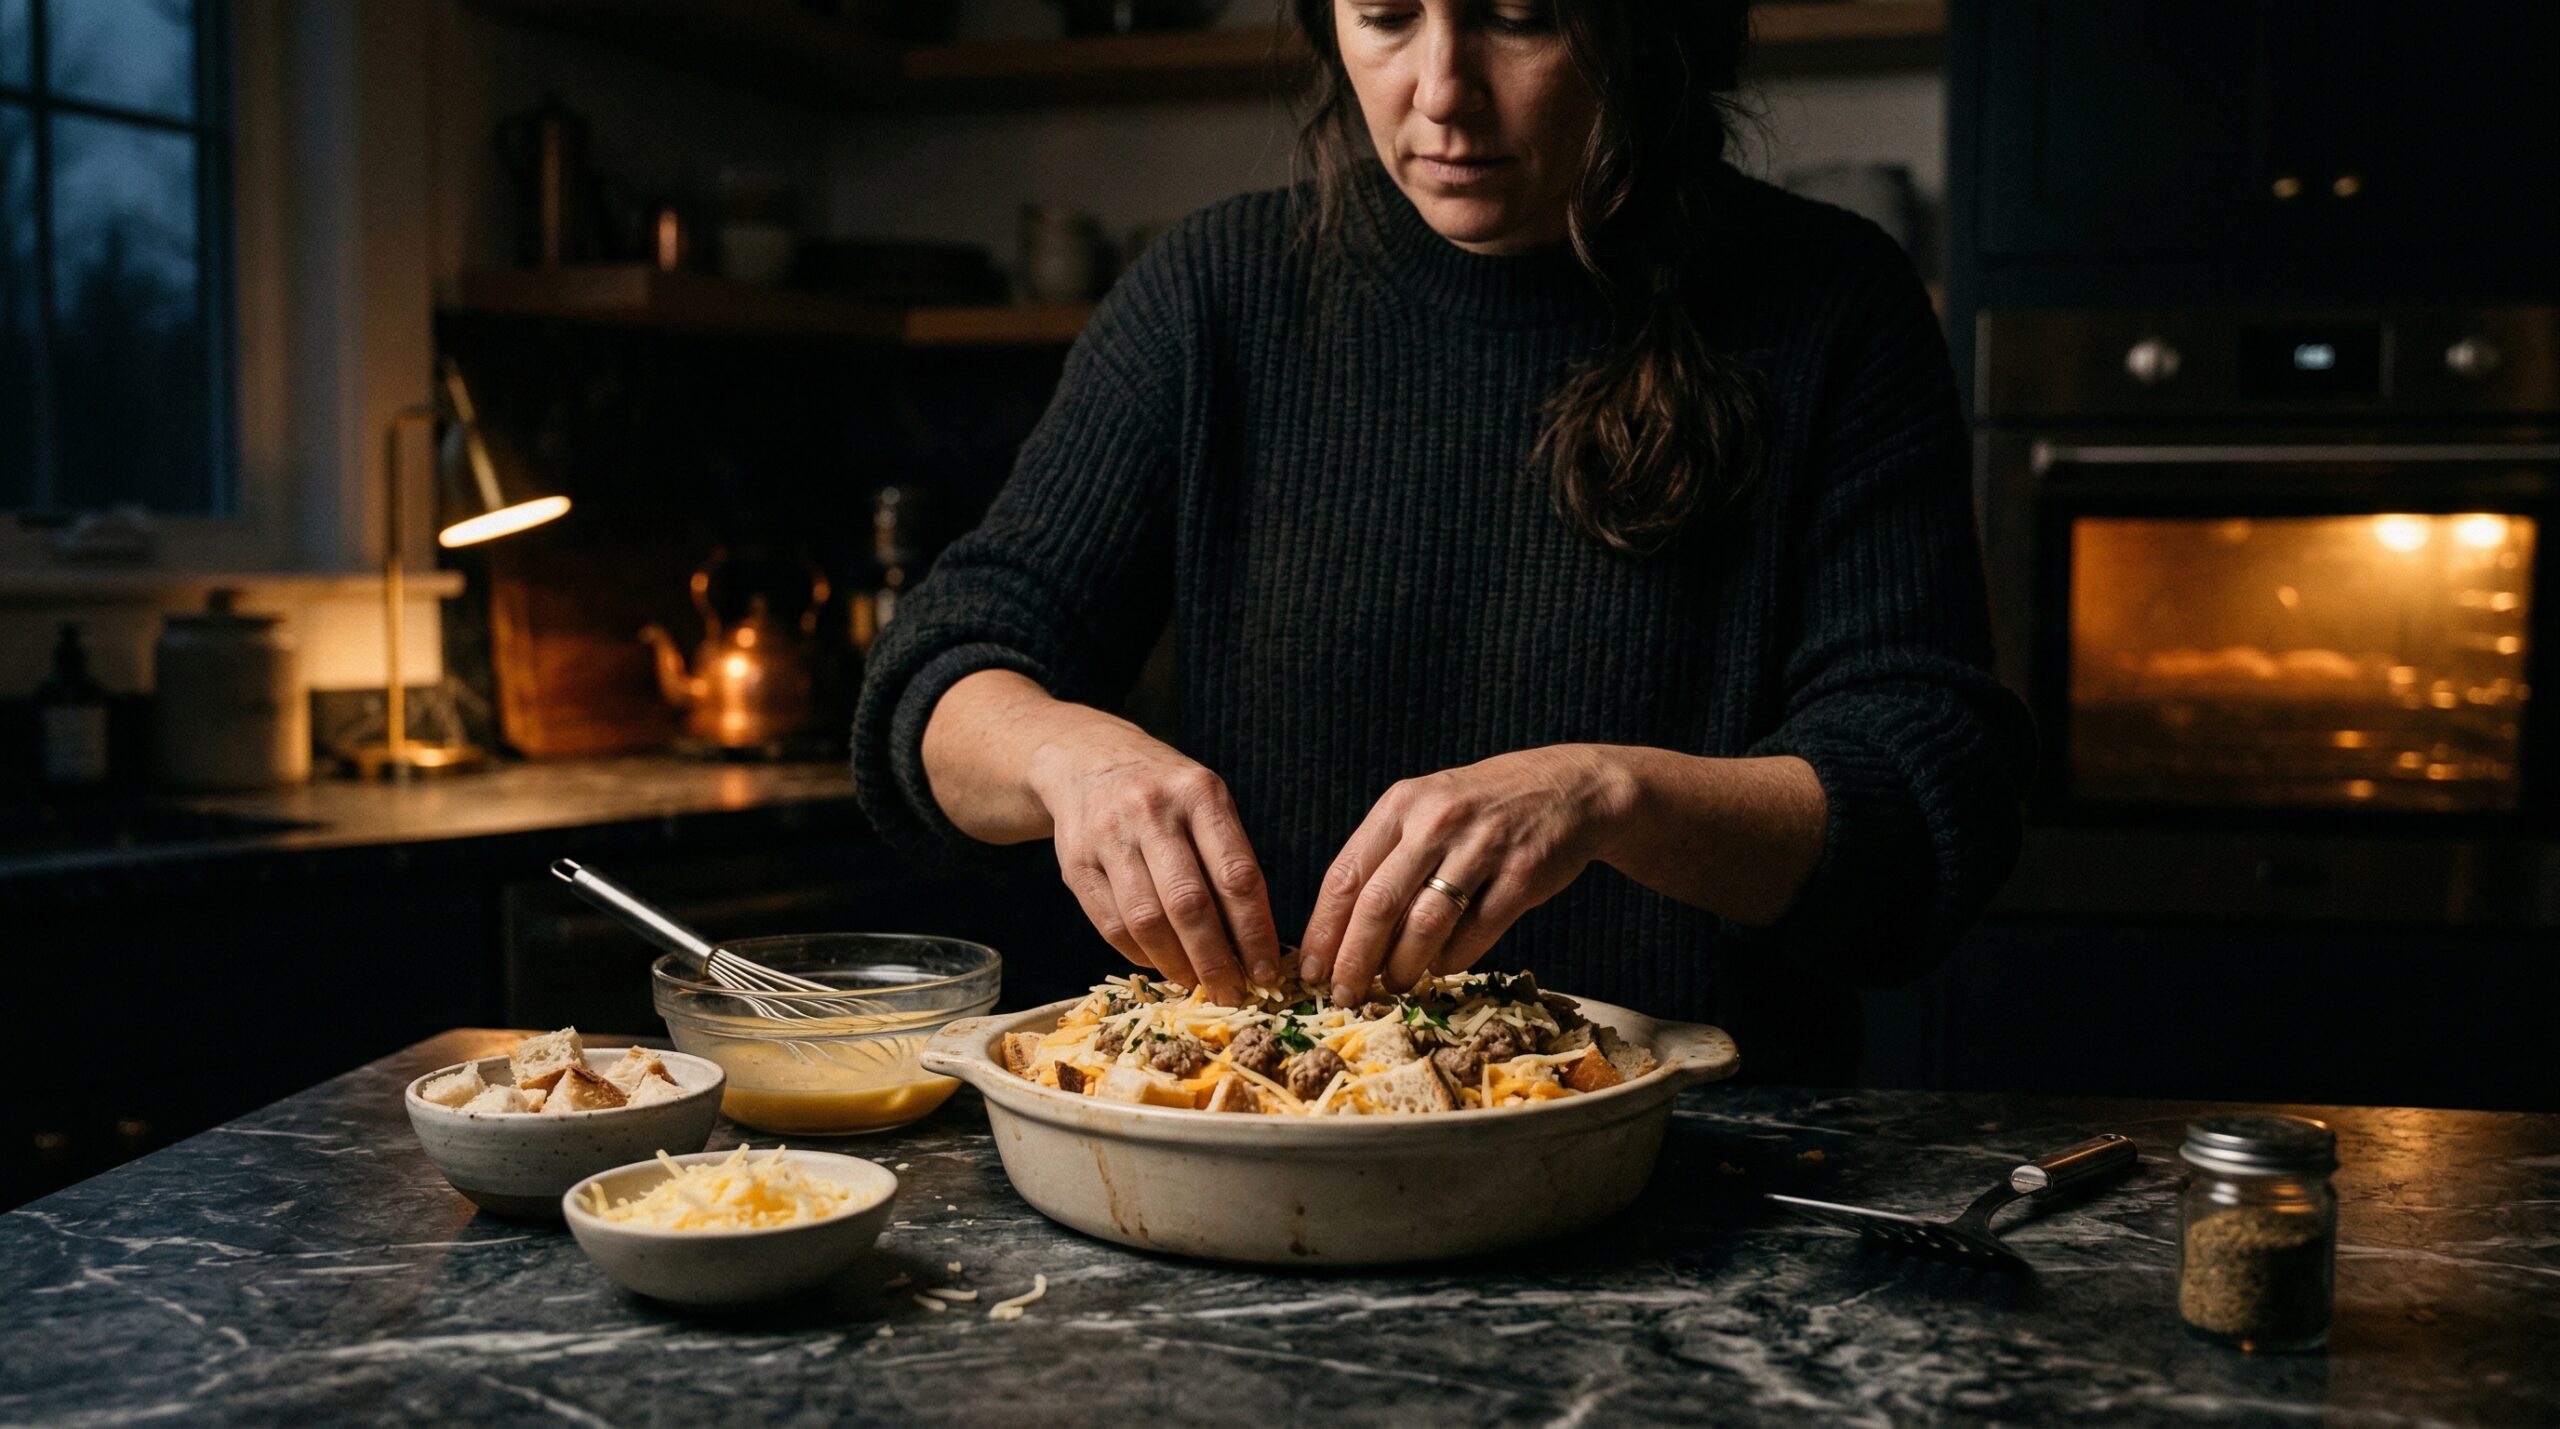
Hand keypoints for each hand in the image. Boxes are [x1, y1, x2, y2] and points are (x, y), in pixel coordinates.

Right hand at [1028, 721, 1281, 1004]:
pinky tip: (1161, 964)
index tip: (1268, 972)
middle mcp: (1152, 810)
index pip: (1236, 875)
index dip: (1255, 932)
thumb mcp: (1206, 802)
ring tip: (1198, 984)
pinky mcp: (1075, 863)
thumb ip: (1227, 860)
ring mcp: (1108, 836)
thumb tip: (1253, 943)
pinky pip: (1112, 925)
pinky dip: (1140, 955)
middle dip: (1215, 960)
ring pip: (1147, 921)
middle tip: (1233, 993)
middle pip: (1189, 904)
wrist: (1087, 760)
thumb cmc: (1165, 794)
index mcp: (1200, 794)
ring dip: (1177, 965)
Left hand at [1296, 746, 1630, 1005]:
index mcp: (1402, 803)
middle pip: (1379, 906)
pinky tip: (1440, 967)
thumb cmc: (1482, 808)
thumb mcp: (1427, 808)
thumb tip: (1341, 933)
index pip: (1346, 875)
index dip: (1323, 930)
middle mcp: (1437, 821)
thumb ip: (1387, 856)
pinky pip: (1476, 933)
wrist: (1568, 788)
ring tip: (1392, 986)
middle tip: (1343, 995)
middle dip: (1354, 960)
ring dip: (1402, 967)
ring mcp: (1483, 847)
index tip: (1310, 970)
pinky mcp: (1523, 875)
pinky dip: (1451, 960)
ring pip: (1426, 925)